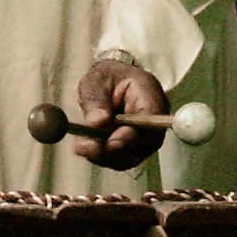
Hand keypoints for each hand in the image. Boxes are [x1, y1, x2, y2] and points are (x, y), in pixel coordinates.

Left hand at [72, 55, 168, 171]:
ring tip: (82, 146)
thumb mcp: (96, 81)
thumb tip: (98, 123)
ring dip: (105, 156)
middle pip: (144, 143)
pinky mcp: (137, 147)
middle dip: (113, 150)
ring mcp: (148, 135)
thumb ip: (96, 100)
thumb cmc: (106, 78)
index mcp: (149, 92)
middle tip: (84, 147)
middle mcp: (155, 118)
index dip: (132, 135)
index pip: (151, 118)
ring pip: (132, 156)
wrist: (110, 83)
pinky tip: (88, 148)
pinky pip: (123, 159)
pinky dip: (104, 158)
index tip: (110, 142)